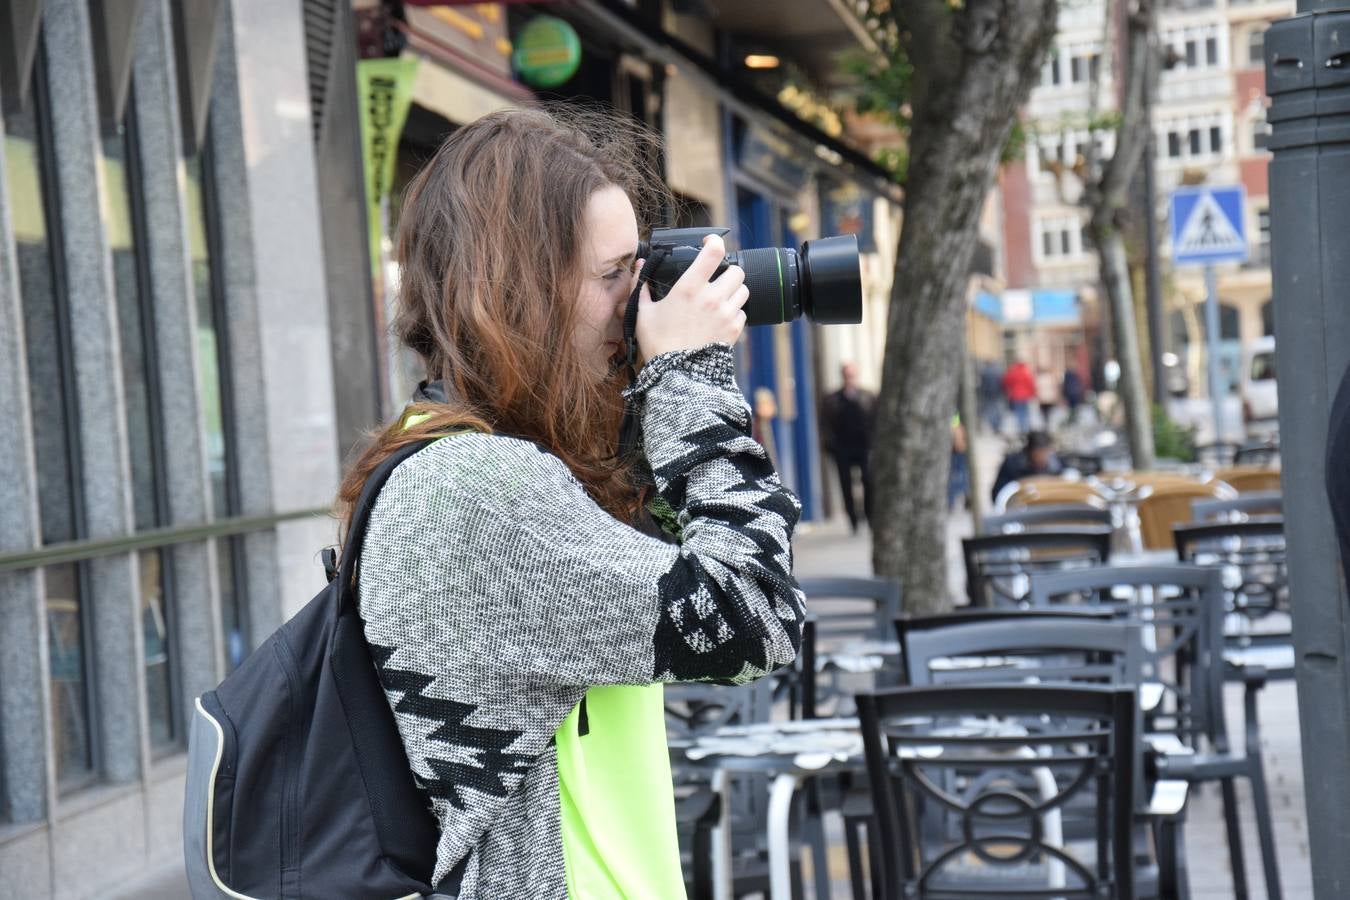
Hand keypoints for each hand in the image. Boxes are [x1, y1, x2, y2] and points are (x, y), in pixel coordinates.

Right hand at [635, 234, 747, 359]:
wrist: (677, 374)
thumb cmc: (658, 344)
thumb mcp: (643, 313)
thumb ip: (641, 286)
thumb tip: (640, 266)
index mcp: (689, 288)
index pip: (714, 252)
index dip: (715, 242)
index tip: (710, 243)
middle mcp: (712, 297)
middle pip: (737, 270)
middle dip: (728, 271)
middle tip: (717, 279)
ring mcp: (726, 314)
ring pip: (743, 290)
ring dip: (734, 292)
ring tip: (720, 300)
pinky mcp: (734, 330)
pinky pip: (742, 313)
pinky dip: (734, 313)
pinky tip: (720, 319)